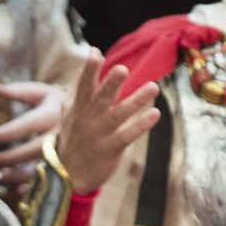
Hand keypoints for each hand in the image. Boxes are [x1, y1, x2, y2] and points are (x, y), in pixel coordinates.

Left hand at [0, 81, 65, 181]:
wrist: (96, 114)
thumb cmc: (61, 103)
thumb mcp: (44, 93)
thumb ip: (21, 91)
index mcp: (53, 114)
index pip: (28, 124)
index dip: (8, 132)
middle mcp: (61, 133)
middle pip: (33, 149)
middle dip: (10, 157)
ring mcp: (66, 151)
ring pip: (42, 167)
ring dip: (20, 175)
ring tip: (1, 176)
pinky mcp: (68, 163)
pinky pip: (51, 178)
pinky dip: (35, 186)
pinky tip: (19, 191)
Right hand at [54, 51, 160, 195]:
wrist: (69, 173)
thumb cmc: (74, 135)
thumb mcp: (70, 110)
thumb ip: (80, 82)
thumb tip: (92, 52)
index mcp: (80, 106)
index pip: (84, 85)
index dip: (88, 70)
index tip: (95, 53)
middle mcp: (90, 118)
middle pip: (102, 98)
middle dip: (111, 84)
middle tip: (122, 69)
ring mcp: (101, 134)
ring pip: (120, 115)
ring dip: (136, 101)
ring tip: (153, 87)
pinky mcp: (112, 149)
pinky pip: (128, 135)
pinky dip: (141, 126)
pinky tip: (155, 114)